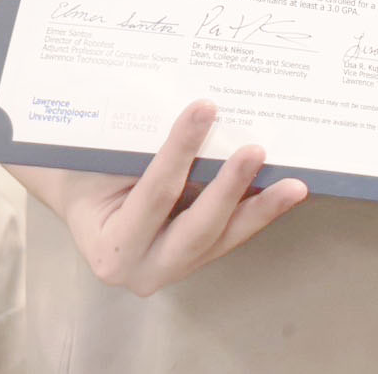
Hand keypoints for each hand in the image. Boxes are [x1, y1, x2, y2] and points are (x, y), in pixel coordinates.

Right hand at [53, 101, 306, 295]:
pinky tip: (288, 190)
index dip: (180, 150)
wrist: (81, 195)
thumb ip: (141, 146)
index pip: (154, 194)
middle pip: (197, 230)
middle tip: (257, 149)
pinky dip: (259, 209)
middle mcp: (143, 270)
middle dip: (230, 189)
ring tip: (295, 185)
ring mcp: (174, 268)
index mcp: (111, 247)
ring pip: (224, 238)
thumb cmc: (86, 171)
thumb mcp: (102, 159)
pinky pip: (232, 232)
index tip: (205, 107)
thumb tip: (200, 109)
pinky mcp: (197, 256)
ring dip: (262, 208)